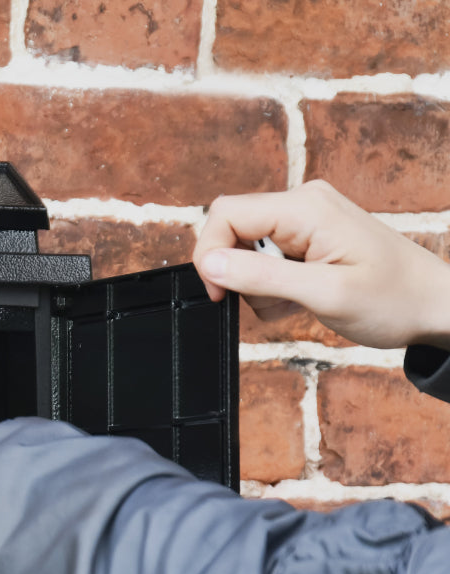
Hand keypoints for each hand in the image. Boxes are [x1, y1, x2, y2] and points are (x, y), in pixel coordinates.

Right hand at [194, 180, 449, 350]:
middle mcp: (302, 204)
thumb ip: (262, 276)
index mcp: (304, 208)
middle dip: (238, 274)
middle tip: (271, 301)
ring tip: (296, 301)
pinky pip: (266, 258)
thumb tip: (211, 264)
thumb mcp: (323, 293)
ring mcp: (306, 220)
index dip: (210, 255)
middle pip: (232, 231)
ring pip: (246, 250)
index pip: (225, 214)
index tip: (220, 295)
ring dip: (258, 286)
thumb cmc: (392, 299)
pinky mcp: (308, 238)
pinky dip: (273, 286)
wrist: (432, 306)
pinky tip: (301, 297)